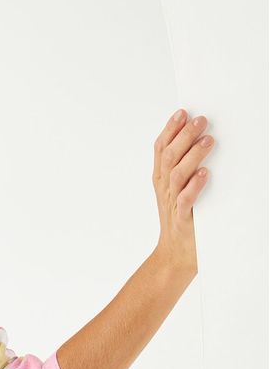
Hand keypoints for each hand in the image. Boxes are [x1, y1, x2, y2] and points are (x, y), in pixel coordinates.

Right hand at [152, 109, 214, 272]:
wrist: (176, 255)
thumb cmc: (183, 220)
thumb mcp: (178, 191)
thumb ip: (184, 168)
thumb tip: (202, 139)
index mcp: (161, 180)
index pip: (160, 150)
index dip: (169, 130)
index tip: (183, 112)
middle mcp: (164, 190)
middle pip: (168, 157)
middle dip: (183, 136)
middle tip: (201, 120)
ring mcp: (171, 205)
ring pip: (176, 175)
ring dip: (191, 156)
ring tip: (208, 141)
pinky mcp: (182, 220)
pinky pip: (185, 201)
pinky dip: (194, 187)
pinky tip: (205, 174)